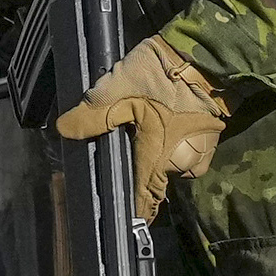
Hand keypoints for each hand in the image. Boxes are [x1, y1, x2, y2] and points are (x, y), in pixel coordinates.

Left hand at [53, 37, 228, 219]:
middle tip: (130, 145)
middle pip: (156, 178)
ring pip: (172, 162)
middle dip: (143, 166)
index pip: (145, 200)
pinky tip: (166, 122)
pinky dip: (176, 141)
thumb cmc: (162, 77)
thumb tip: (64, 130)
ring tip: (146, 130)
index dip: (136, 211)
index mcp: (156, 160)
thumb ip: (91, 115)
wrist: (205, 57)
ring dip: (160, 153)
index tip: (125, 218)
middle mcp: (180, 164)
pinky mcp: (211, 137)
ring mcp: (200, 152)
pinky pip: (187, 149)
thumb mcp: (118, 90)